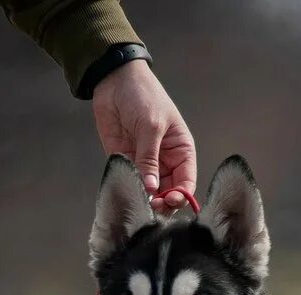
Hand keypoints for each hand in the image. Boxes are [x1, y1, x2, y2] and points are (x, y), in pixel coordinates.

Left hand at [92, 60, 195, 211]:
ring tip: (139, 202)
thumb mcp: (151, 125)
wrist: (114, 81)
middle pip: (168, 193)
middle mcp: (166, 162)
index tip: (169, 201)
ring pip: (149, 193)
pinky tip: (127, 191)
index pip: (186, 182)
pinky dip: (129, 190)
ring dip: (145, 200)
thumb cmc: (143, 96)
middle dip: (162, 203)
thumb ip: (149, 158)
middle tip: (152, 207)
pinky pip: (130, 182)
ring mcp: (145, 164)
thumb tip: (150, 188)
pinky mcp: (126, 163)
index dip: (180, 195)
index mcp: (181, 152)